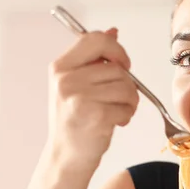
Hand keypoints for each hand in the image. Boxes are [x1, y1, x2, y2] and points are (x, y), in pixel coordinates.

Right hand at [47, 28, 138, 166]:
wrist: (66, 157)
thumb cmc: (74, 120)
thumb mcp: (76, 84)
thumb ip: (94, 58)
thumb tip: (113, 31)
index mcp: (60, 67)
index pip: (95, 39)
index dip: (116, 49)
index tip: (121, 65)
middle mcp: (66, 80)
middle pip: (117, 66)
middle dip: (126, 84)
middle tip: (117, 99)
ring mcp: (79, 97)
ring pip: (126, 86)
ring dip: (129, 101)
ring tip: (115, 111)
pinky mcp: (95, 115)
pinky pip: (127, 106)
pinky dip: (126, 116)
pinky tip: (114, 122)